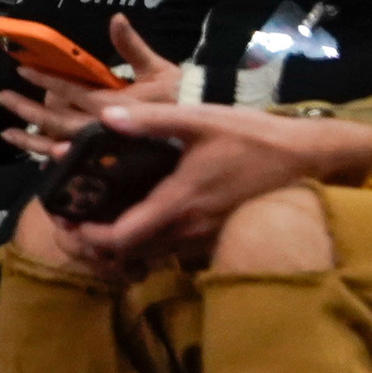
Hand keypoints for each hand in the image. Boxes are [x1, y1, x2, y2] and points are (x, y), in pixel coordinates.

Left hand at [0, 14, 180, 158]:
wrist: (211, 136)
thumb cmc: (184, 97)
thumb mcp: (160, 69)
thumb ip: (132, 46)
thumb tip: (115, 18)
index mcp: (118, 103)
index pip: (73, 90)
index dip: (46, 80)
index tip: (22, 69)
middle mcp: (107, 128)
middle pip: (59, 121)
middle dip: (27, 110)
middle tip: (2, 97)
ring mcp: (107, 149)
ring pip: (62, 145)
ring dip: (32, 139)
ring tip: (6, 132)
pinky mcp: (112, 163)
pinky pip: (78, 164)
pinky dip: (55, 159)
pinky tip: (36, 156)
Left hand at [56, 102, 366, 266]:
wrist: (305, 157)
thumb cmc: (251, 136)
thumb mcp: (198, 120)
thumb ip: (150, 120)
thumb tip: (104, 117)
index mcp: (179, 203)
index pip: (124, 239)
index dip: (89, 239)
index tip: (66, 223)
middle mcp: (190, 229)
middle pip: (132, 255)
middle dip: (97, 246)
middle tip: (72, 222)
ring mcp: (206, 236)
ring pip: (152, 256)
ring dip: (121, 248)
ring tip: (95, 220)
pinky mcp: (216, 235)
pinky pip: (173, 251)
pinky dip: (147, 245)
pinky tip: (134, 218)